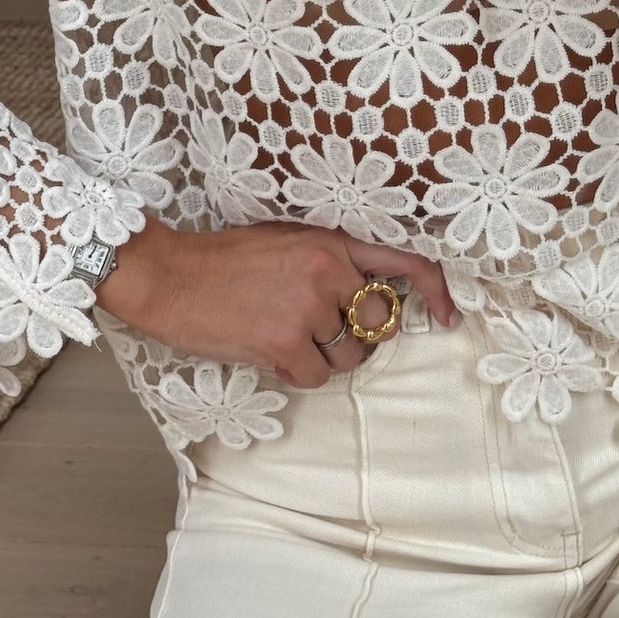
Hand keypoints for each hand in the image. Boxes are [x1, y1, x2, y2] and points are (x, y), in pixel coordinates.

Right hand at [95, 216, 460, 390]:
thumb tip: (367, 295)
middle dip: (354, 335)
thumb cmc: (223, 260)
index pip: (405, 264)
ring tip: (280, 332)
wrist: (170, 276)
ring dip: (321, 357)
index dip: (437, 291)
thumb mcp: (285, 241)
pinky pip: (317, 376)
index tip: (448, 316)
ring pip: (347, 356)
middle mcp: (329, 271)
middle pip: (377, 325)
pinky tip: (267, 350)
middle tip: (316, 330)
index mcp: (333, 241)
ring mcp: (309, 307)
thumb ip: (331, 261)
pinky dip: (295, 372)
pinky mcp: (285, 342)